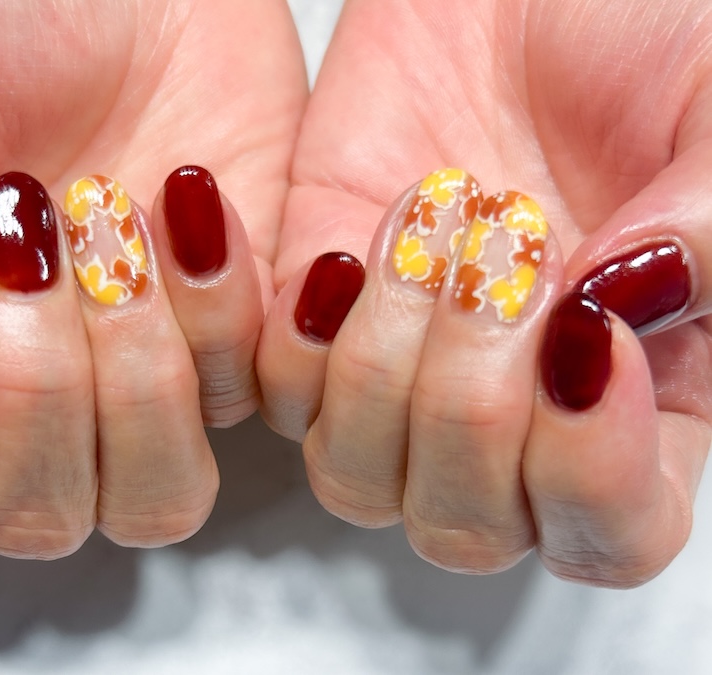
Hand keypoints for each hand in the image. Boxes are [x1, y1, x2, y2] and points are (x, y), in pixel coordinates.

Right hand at [0, 0, 305, 583]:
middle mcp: (33, 394)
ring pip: (164, 493)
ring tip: (109, 216)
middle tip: (23, 243)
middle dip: (40, 395)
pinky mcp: (238, 334)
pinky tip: (188, 196)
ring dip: (140, 371)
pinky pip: (251, 389)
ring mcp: (143, 376)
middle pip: (44, 519)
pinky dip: (223, 304)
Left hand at [258, 0, 711, 586]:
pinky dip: (300, 334)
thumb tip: (638, 307)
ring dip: (381, 364)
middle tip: (508, 249)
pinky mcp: (314, 312)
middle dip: (470, 404)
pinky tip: (345, 248)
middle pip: (461, 525)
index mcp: (640, 395)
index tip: (583, 335)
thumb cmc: (637, 34)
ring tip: (435, 218)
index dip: (592, 477)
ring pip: (353, 475)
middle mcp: (513, 406)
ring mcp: (403, 367)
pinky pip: (276, 390)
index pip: (610, 531)